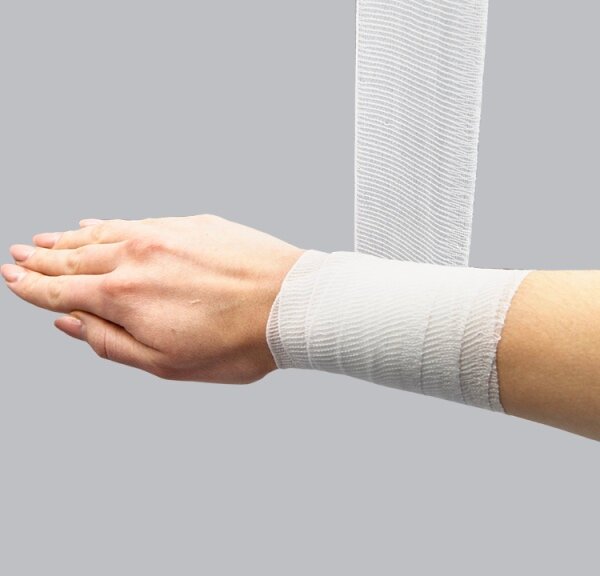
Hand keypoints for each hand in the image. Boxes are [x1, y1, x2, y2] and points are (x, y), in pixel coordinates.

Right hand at [2, 214, 304, 382]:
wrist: (291, 303)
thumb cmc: (237, 342)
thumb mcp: (167, 363)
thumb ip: (110, 342)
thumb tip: (68, 324)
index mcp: (124, 296)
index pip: (60, 290)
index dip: (30, 286)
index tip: (10, 278)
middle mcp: (136, 256)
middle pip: (74, 257)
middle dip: (41, 259)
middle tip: (18, 255)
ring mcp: (163, 234)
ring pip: (101, 234)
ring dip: (69, 239)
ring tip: (46, 240)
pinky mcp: (190, 224)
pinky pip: (136, 221)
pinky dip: (109, 225)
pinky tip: (98, 224)